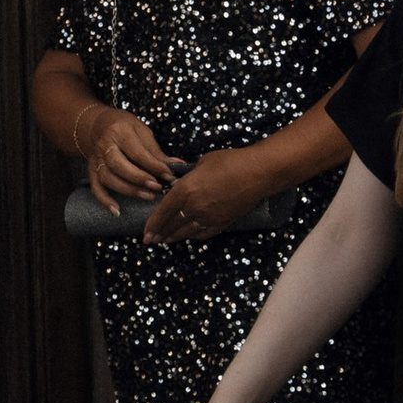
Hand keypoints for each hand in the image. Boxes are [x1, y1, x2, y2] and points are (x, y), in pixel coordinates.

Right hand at [72, 100, 178, 212]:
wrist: (98, 124)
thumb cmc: (124, 127)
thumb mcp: (142, 131)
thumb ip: (156, 151)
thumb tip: (178, 165)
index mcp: (119, 131)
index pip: (137, 152)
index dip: (154, 165)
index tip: (169, 175)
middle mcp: (104, 145)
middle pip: (118, 165)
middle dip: (139, 178)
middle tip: (157, 187)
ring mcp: (96, 159)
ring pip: (107, 178)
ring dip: (127, 190)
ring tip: (147, 196)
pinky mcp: (91, 170)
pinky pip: (95, 187)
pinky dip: (104, 200)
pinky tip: (117, 211)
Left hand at [142, 148, 268, 243]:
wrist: (257, 173)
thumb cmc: (230, 161)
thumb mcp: (202, 163)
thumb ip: (188, 176)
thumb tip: (180, 183)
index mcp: (185, 190)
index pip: (163, 211)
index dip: (152, 223)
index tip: (145, 232)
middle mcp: (194, 206)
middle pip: (172, 224)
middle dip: (159, 233)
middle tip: (150, 240)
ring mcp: (209, 217)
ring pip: (186, 231)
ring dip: (173, 237)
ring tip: (164, 240)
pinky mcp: (223, 222)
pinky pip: (203, 233)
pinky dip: (193, 236)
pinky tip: (188, 236)